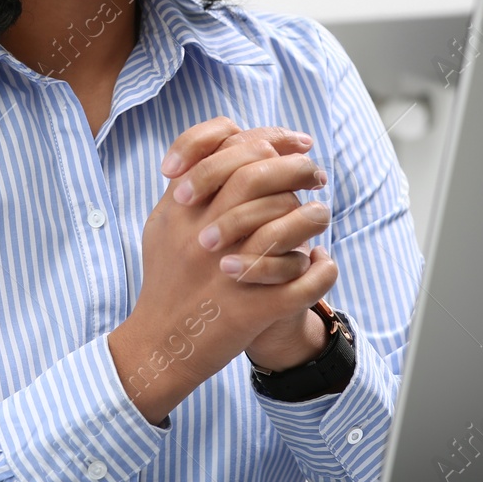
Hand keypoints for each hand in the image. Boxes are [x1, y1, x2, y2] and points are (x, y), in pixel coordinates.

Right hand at [110, 118, 333, 422]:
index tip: (297, 143)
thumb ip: (188, 182)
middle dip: (297, 166)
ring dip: (313, 214)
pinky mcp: (252, 309)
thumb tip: (227, 142)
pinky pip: (304, 283)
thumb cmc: (167, 278)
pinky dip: (320, 270)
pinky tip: (322, 261)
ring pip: (286, 220)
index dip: (270, 137)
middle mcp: (203, 232)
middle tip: (316, 172)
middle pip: (259, 174)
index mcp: (182, 207)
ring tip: (320, 214)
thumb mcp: (164, 223)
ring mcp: (229, 270)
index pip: (229, 147)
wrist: (160, 344)